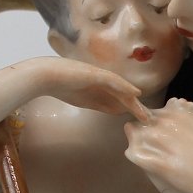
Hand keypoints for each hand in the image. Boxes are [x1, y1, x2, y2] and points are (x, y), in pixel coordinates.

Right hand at [28, 58, 147, 119]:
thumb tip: (119, 110)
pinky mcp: (95, 73)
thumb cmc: (60, 86)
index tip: (141, 118)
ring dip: (133, 102)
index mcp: (101, 87)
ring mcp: (99, 75)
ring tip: (144, 113)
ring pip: (121, 89)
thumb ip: (101, 104)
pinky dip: (125, 87)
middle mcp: (103, 80)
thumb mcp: (85, 100)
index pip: (119, 98)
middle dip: (136, 107)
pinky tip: (135, 94)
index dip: (130, 108)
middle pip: (124, 95)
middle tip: (147, 119)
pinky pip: (113, 81)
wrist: (45, 76)